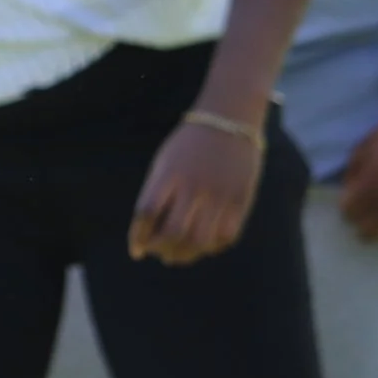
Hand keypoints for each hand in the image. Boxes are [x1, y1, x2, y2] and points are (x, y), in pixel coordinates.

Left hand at [129, 119, 263, 265]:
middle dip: (161, 250)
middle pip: (173, 232)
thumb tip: (149, 234)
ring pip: (200, 240)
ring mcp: (219, 193)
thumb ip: (156, 194)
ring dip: (185, 255)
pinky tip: (203, 245)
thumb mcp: (165, 162)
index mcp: (169, 173)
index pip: (147, 212)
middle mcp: (194, 185)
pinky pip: (226, 236)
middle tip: (158, 254)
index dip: (138, 237)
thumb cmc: (189, 146)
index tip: (137, 250)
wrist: (229, 120)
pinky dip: (212, 247)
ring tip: (177, 256)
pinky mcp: (240, 199)